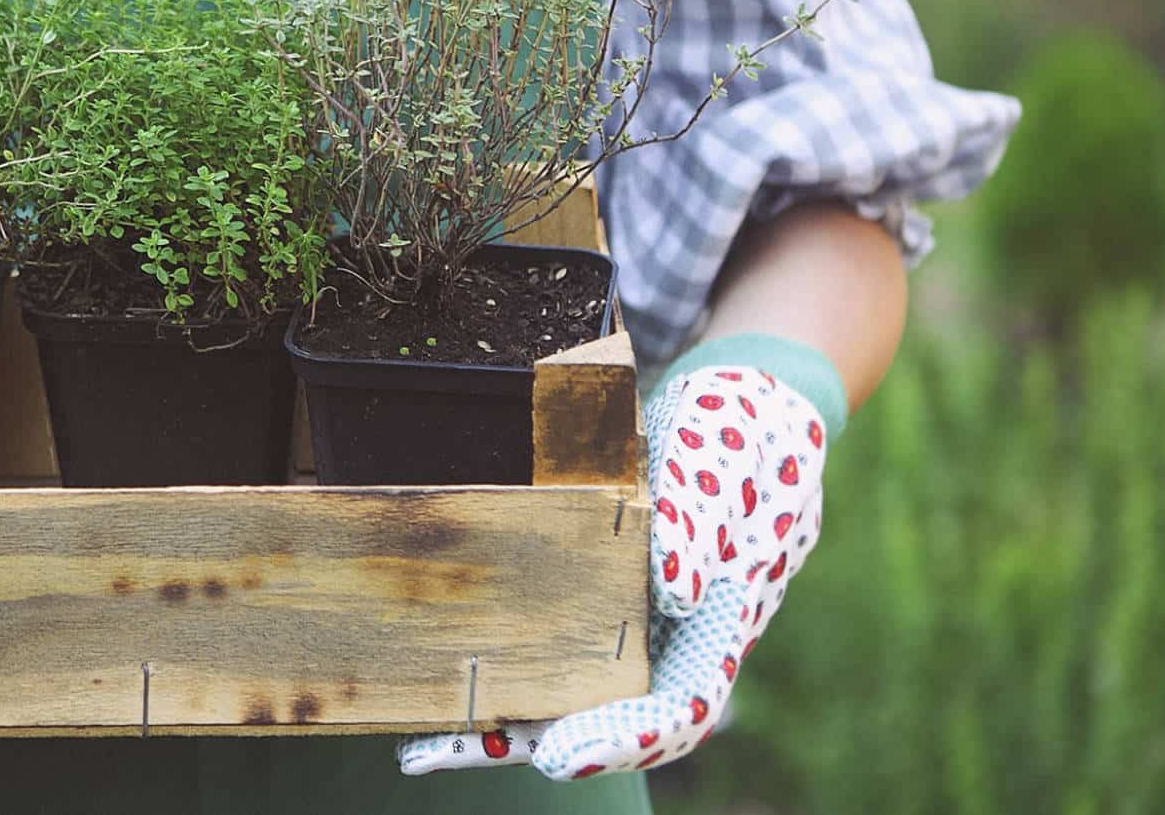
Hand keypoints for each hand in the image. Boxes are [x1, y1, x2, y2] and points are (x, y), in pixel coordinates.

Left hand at [397, 361, 829, 779]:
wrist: (738, 408)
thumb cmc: (736, 439)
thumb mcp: (720, 467)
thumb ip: (700, 524)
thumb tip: (676, 590)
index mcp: (719, 626)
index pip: (679, 708)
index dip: (621, 740)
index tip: (561, 755)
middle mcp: (671, 642)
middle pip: (610, 718)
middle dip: (539, 742)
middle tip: (466, 749)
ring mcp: (632, 625)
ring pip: (571, 693)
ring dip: (504, 720)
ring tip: (426, 742)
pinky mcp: (593, 599)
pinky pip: (545, 647)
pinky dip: (497, 669)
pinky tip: (438, 680)